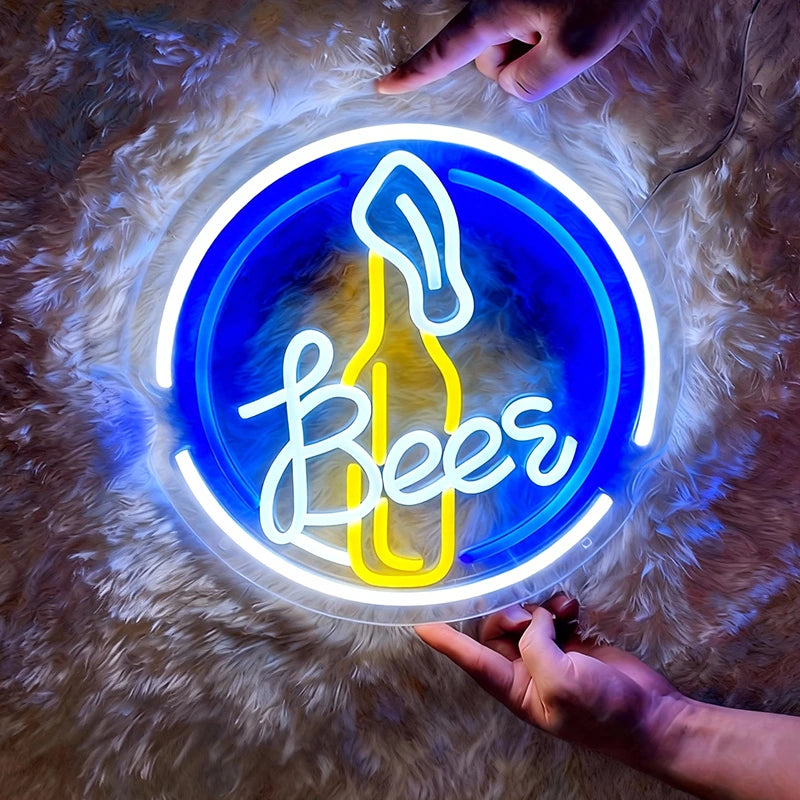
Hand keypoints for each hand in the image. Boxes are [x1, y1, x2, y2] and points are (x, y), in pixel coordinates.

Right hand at [377, 0, 647, 101]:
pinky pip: (529, 28)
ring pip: (513, 45)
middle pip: (490, 59)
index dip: (413, 73)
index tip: (384, 85)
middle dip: (521, 64)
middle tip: (563, 39)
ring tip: (574, 21)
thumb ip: (533, 81)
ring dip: (541, 47)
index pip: (444, 53)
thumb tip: (513, 84)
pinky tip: (575, 16)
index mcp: (495, 11)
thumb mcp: (577, 46)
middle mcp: (495, 0)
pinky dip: (548, 33)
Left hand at [416, 595, 687, 766]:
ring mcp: (548, 655)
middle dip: (507, 614)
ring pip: (523, 618)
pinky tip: (571, 606)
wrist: (652, 715)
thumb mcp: (560, 683)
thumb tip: (532, 618)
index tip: (419, 622)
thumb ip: (536, 648)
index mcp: (516, 689)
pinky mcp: (570, 643)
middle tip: (530, 613)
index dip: (446, 640)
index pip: (472, 659)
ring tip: (559, 609)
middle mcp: (526, 671)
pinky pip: (550, 614)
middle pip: (496, 630)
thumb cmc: (604, 712)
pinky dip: (557, 605)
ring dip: (536, 606)